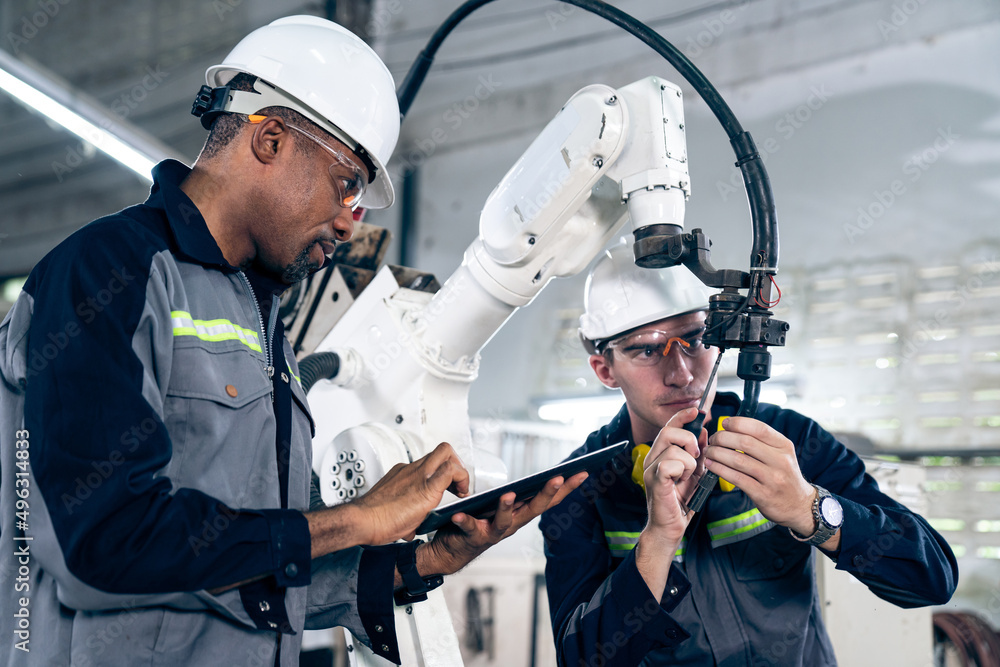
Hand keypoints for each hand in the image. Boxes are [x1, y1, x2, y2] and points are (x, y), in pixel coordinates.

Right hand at [308, 442, 469, 555]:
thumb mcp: (391, 512)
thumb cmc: (371, 520)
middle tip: (457, 485)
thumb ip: (404, 516)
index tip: (447, 488)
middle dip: (455, 463)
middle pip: (439, 451)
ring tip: (461, 490)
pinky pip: (450, 470)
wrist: (362, 520)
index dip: (441, 472)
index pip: (427, 463)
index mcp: (402, 474)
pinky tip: (460, 494)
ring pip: (446, 453)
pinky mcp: (426, 487)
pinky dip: (461, 478)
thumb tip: (409, 529)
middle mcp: (411, 470)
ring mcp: (418, 475)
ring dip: (459, 470)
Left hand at [419, 472, 587, 575]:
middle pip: (534, 509)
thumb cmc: (479, 524)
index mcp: (521, 514)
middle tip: (558, 477)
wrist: (452, 551)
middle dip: (547, 493)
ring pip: (505, 521)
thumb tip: (531, 478)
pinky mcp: (472, 537)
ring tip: (509, 494)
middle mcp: (512, 525)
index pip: (549, 500)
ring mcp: (493, 532)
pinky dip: (465, 520)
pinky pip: (469, 527)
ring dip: (507, 508)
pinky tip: (459, 513)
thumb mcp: (501, 507)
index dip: (567, 488)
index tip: (583, 472)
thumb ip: (515, 496)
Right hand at [634, 407, 706, 598]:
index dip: (683, 417)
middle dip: (688, 440)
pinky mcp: (655, 481)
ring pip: (673, 448)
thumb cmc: (680, 501)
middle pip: (668, 432)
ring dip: (689, 462)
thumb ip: (697, 453)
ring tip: (688, 476)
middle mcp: (653, 458)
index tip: (698, 411)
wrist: (670, 527)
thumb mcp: (694, 472)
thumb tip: (704, 432)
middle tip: (696, 455)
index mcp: (661, 453)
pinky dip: (681, 470)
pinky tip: (682, 481)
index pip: (670, 426)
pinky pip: (669, 464)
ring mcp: (652, 469)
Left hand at [703, 417, 814, 532]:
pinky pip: (736, 478)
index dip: (738, 423)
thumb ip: (762, 441)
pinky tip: (711, 465)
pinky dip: (719, 469)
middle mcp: (780, 461)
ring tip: (709, 452)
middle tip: (713, 440)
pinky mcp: (763, 494)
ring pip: (738, 460)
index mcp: (784, 446)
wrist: (799, 506)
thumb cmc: (784, 476)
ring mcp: (772, 478)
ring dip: (718, 454)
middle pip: (745, 442)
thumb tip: (732, 427)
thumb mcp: (781, 454)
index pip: (759, 428)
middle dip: (723, 438)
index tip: (724, 423)